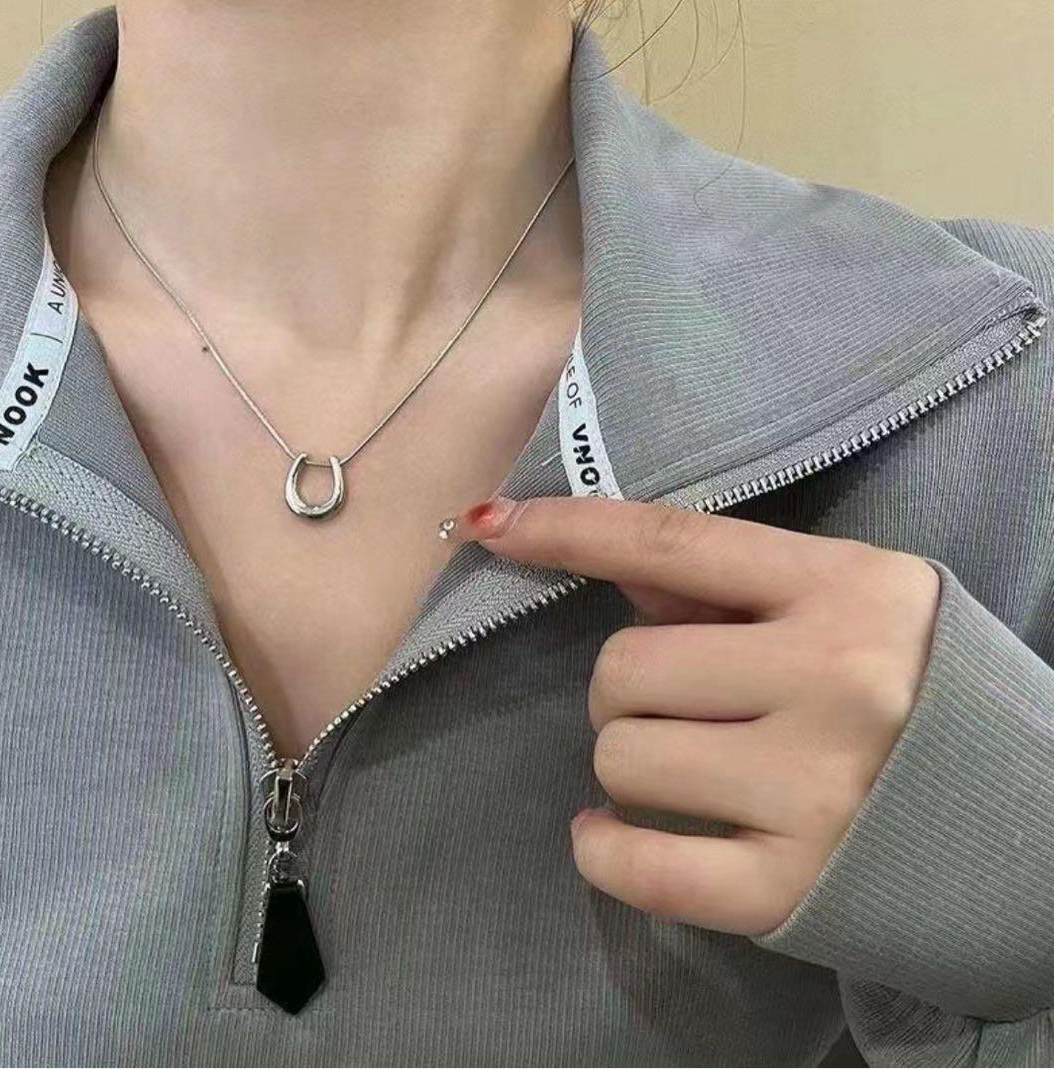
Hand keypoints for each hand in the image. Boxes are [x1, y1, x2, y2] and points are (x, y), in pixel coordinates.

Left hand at [452, 495, 940, 935]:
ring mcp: (813, 791)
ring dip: (630, 762)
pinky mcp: (791, 887)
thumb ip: (735, 584)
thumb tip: (613, 563)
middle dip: (628, 689)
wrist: (1023, 824)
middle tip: (684, 705)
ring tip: (690, 767)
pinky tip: (615, 835)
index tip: (491, 521)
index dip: (568, 528)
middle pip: (623, 669)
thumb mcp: (852, 604)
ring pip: (620, 758)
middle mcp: (834, 683)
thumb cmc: (922, 692)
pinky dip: (604, 850)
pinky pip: (638, 864)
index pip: (673, 541)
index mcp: (845, 591)